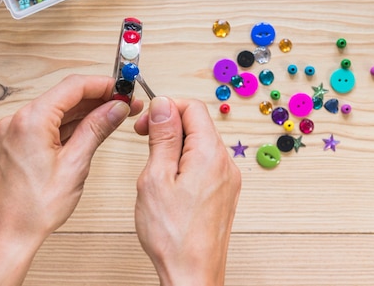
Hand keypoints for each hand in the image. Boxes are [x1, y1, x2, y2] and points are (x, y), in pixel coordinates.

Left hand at [0, 75, 142, 285]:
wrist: (7, 236)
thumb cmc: (34, 209)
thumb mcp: (75, 165)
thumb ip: (96, 130)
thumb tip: (115, 108)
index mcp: (30, 121)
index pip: (72, 87)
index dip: (102, 85)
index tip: (123, 89)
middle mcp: (16, 121)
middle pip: (64, 97)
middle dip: (97, 98)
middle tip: (125, 103)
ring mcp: (12, 132)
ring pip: (56, 111)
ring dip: (84, 112)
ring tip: (113, 116)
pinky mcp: (13, 144)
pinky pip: (45, 125)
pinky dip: (68, 125)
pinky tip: (90, 129)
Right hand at [134, 97, 241, 285]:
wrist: (192, 275)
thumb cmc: (173, 235)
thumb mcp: (156, 177)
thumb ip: (163, 137)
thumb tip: (163, 105)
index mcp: (210, 154)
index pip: (193, 108)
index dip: (167, 107)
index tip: (146, 121)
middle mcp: (226, 163)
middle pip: (199, 125)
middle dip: (170, 126)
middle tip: (145, 141)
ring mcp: (228, 179)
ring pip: (201, 145)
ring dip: (176, 145)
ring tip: (155, 167)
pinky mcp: (225, 193)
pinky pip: (206, 164)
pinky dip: (186, 162)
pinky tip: (169, 181)